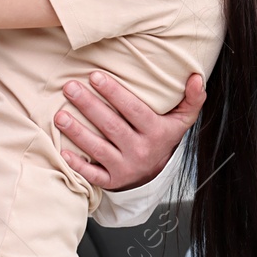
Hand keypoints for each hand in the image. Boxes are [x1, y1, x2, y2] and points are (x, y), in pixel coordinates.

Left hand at [56, 71, 203, 189]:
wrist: (156, 173)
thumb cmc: (163, 136)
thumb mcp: (182, 119)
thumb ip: (193, 98)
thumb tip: (196, 77)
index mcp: (157, 133)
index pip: (133, 110)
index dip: (114, 93)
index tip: (95, 76)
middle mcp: (141, 151)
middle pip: (111, 126)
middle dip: (89, 105)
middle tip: (70, 87)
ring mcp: (125, 168)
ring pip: (98, 149)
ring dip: (77, 132)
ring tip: (59, 115)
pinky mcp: (112, 181)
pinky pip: (93, 175)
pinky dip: (78, 166)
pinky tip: (63, 152)